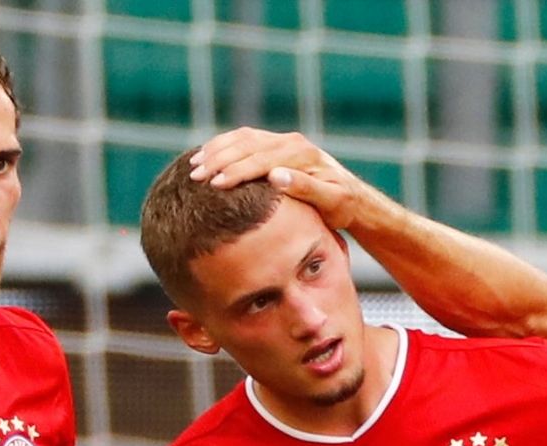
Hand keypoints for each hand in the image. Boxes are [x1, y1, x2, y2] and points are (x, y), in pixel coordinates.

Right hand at [189, 128, 366, 228]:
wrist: (352, 196)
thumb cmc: (342, 206)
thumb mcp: (331, 201)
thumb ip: (306, 188)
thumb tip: (276, 176)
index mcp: (302, 154)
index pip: (261, 160)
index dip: (236, 171)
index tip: (215, 185)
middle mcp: (291, 142)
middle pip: (247, 145)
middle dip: (219, 160)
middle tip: (195, 176)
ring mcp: (282, 140)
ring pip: (242, 138)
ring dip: (216, 149)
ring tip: (194, 165)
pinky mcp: (276, 144)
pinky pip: (244, 139)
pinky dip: (223, 145)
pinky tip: (206, 156)